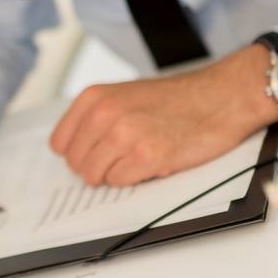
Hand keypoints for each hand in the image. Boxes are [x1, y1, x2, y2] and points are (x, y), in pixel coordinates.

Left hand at [49, 44, 277, 185]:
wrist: (218, 98)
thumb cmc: (174, 100)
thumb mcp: (122, 96)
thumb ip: (94, 118)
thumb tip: (72, 150)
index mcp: (94, 97)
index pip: (60, 144)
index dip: (78, 153)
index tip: (93, 154)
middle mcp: (104, 113)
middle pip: (76, 164)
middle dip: (97, 166)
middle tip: (122, 157)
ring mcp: (125, 135)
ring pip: (94, 176)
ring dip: (115, 173)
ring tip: (137, 157)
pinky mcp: (147, 156)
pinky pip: (120, 182)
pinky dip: (135, 178)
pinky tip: (151, 161)